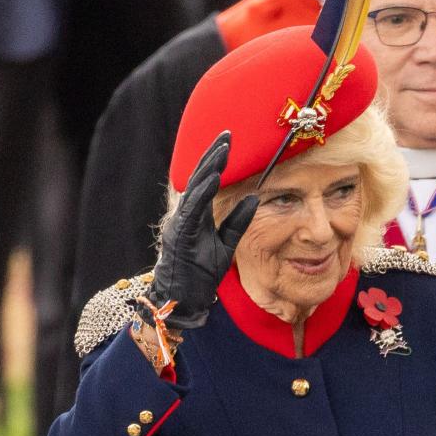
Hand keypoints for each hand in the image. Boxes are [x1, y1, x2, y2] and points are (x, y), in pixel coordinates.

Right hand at [144, 132, 257, 328]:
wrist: (185, 300)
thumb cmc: (201, 274)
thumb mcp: (227, 245)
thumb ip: (238, 221)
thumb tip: (255, 198)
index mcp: (195, 216)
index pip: (205, 181)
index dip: (216, 160)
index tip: (229, 141)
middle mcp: (185, 215)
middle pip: (198, 178)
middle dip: (213, 155)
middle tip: (228, 135)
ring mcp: (180, 224)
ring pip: (194, 188)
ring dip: (209, 167)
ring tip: (223, 149)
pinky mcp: (181, 235)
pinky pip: (192, 209)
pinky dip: (202, 191)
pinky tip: (214, 176)